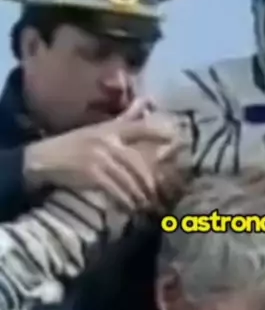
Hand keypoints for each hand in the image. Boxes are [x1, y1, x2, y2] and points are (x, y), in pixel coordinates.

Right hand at [24, 101, 180, 212]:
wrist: (43, 159)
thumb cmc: (74, 144)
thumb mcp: (99, 128)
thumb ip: (126, 119)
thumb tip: (149, 101)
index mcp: (111, 128)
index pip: (140, 127)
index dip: (159, 133)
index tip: (177, 141)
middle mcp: (107, 139)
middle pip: (137, 162)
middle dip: (150, 181)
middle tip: (159, 195)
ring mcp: (99, 156)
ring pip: (128, 178)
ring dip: (139, 196)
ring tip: (147, 206)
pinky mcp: (91, 173)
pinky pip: (115, 189)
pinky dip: (125, 201)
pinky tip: (130, 208)